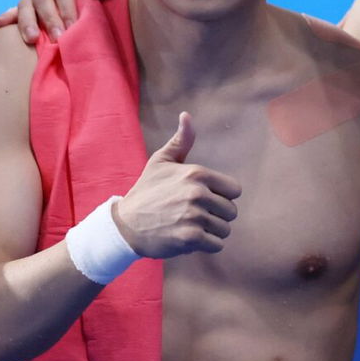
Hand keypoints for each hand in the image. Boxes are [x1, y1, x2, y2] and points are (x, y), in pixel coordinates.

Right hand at [0, 0, 129, 43]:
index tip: (73, 27)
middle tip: (58, 40)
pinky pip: (14, 11)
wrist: (104, 8)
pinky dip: (8, 17)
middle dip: (48, 17)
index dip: (65, 4)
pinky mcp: (29, 8)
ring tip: (33, 40)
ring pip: (25, 2)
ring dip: (27, 21)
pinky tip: (0, 24)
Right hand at [114, 112, 240, 257]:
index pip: (234, 190)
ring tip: (192, 226)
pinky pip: (217, 245)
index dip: (222, 196)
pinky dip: (206, 245)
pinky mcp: (190, 237)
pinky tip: (189, 238)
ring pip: (225, 229)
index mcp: (196, 173)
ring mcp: (194, 216)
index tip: (206, 199)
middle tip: (196, 215)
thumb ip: (181, 141)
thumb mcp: (161, 161)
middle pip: (231, 211)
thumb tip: (187, 115)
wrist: (125, 225)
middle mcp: (198, 193)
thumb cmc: (146, 191)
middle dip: (217, 216)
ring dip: (212, 232)